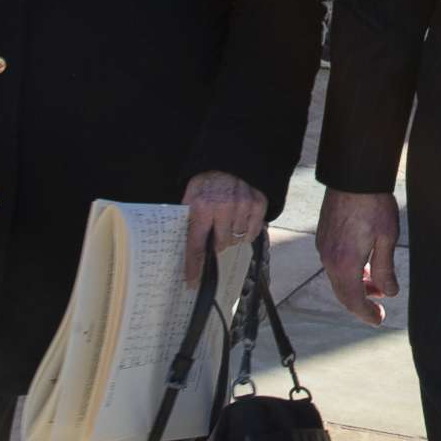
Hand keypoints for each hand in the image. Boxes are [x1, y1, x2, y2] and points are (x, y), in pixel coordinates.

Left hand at [180, 170, 267, 285]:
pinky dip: (247, 231)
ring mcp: (243, 206)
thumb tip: (181, 245)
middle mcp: (222, 208)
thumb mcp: (191, 194)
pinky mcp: (258, 204)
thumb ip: (189, 217)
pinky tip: (241, 220)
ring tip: (228, 222)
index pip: (196, 244)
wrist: (232, 158)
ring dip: (232, 236)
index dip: (194, 266)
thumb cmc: (209, 180)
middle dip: (217, 242)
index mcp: (201, 207)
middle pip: (220, 245)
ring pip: (237, 239)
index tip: (192, 282)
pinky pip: (253, 232)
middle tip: (216, 231)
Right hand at [316, 189, 400, 325]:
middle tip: (378, 310)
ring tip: (377, 284)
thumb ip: (385, 269)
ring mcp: (323, 248)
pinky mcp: (323, 237)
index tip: (378, 320)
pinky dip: (348, 272)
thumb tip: (388, 292)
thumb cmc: (374, 205)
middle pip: (343, 293)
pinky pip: (333, 264)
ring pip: (337, 278)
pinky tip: (364, 265)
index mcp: (345, 263)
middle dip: (361, 303)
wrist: (353, 177)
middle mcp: (329, 259)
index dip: (366, 314)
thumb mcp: (387, 238)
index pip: (353, 300)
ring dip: (356, 286)